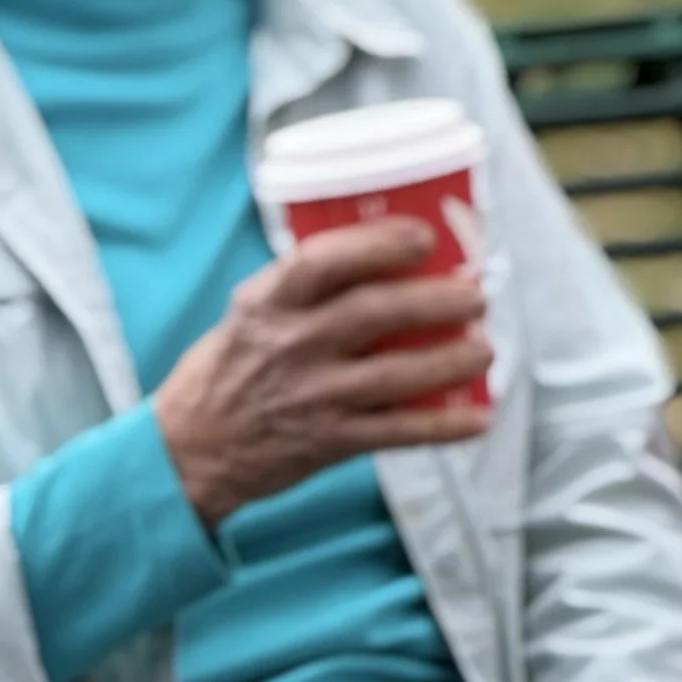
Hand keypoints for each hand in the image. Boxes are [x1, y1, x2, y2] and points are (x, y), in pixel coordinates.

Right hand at [155, 220, 490, 524]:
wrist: (195, 446)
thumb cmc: (229, 365)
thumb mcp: (250, 311)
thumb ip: (300, 288)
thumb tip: (374, 254)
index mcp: (267, 304)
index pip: (321, 261)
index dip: (376, 244)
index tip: (422, 235)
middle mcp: (290, 346)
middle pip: (371, 314)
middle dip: (432, 301)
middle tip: (475, 293)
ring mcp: (313, 397)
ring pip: (393, 376)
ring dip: (449, 361)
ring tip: (486, 347)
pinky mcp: (330, 442)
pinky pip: (397, 433)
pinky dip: (443, 426)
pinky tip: (479, 417)